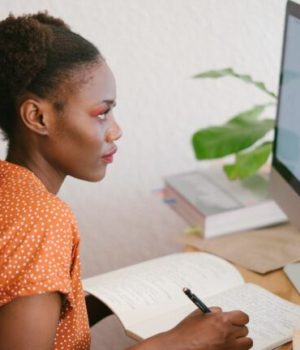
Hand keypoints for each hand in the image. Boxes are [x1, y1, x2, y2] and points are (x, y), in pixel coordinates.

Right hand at [129, 307, 252, 349]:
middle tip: (230, 329)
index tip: (237, 319)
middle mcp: (228, 334)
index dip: (239, 318)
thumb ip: (212, 311)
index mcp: (221, 321)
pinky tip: (227, 347)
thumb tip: (221, 312)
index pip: (243, 317)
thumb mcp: (198, 315)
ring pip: (247, 343)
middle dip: (238, 329)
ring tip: (231, 340)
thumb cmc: (186, 333)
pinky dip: (236, 349)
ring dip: (241, 341)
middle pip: (245, 330)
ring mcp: (229, 348)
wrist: (179, 348)